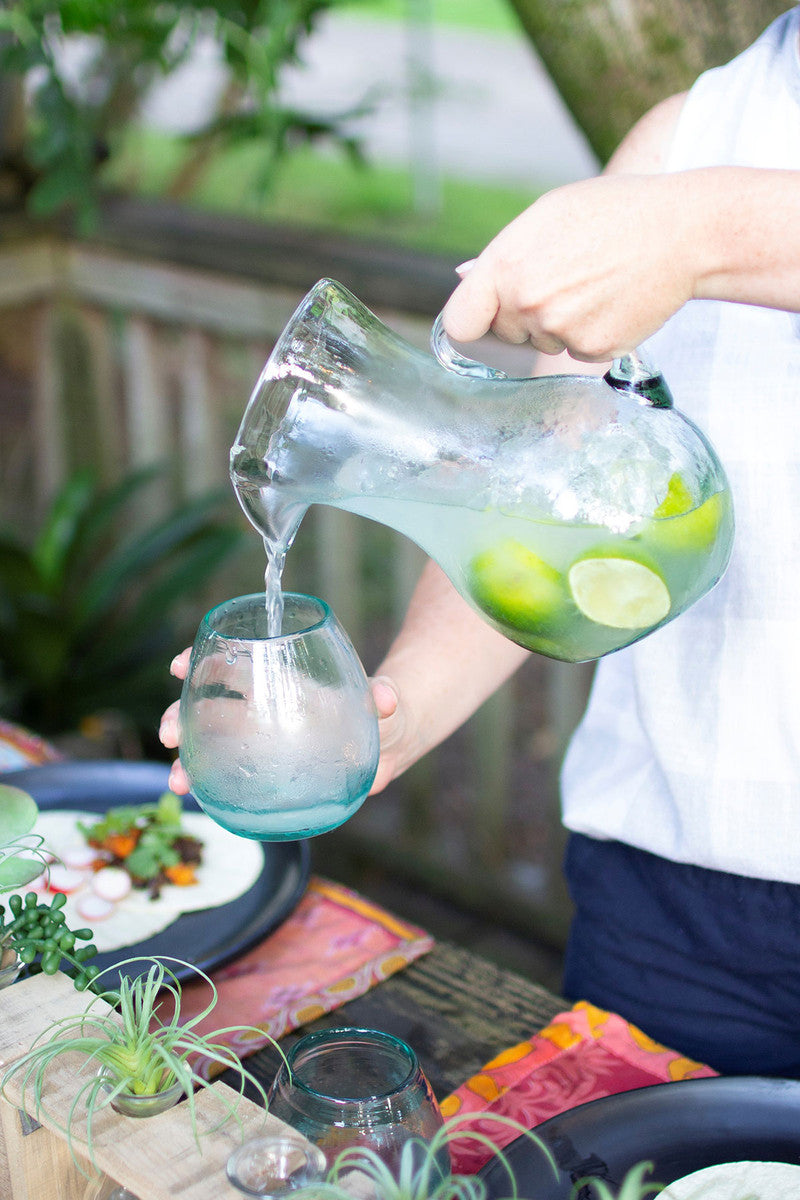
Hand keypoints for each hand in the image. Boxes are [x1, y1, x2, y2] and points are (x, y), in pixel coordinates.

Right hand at [161, 653, 405, 798]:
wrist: (388, 745)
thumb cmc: (381, 712)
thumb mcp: (385, 702)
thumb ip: (384, 697)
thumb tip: (386, 699)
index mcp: (283, 681)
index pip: (234, 662)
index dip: (203, 659)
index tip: (180, 666)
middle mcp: (264, 709)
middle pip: (208, 706)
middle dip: (179, 715)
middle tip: (169, 734)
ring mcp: (262, 742)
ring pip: (209, 744)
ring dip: (185, 758)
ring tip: (178, 779)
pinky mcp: (267, 772)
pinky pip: (228, 775)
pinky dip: (206, 784)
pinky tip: (195, 797)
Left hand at [443, 173, 695, 362]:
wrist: (682, 233)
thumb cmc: (612, 213)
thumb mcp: (548, 214)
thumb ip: (502, 254)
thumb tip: (462, 277)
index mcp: (506, 266)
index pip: (460, 324)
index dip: (473, 319)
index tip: (486, 314)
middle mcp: (527, 304)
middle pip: (504, 334)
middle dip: (522, 314)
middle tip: (563, 278)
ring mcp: (559, 330)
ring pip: (542, 341)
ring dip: (559, 322)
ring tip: (593, 283)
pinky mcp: (591, 351)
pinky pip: (575, 352)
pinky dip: (589, 333)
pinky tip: (612, 300)